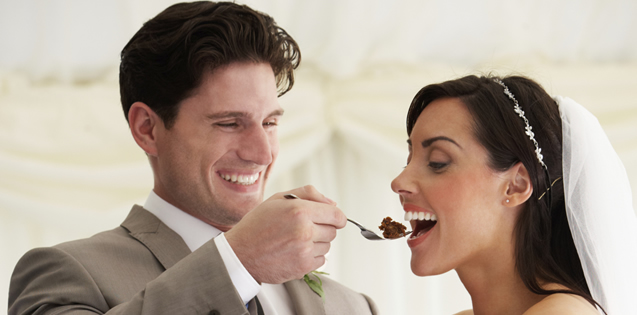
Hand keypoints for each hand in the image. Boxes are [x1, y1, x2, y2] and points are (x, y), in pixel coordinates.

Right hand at [224, 185, 345, 283]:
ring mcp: (304, 251)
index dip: (336, 216)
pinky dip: (311, 256)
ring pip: (327, 246)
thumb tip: (333, 203)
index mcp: (300, 211)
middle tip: (303, 227)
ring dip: (317, 243)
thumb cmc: (258, 224)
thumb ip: (308, 194)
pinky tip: (294, 251)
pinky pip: (321, 260)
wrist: (240, 253)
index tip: (331, 218)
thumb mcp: (279, 199)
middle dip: (322, 228)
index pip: (337, 215)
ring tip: (295, 240)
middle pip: (333, 231)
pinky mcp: (303, 267)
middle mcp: (305, 231)